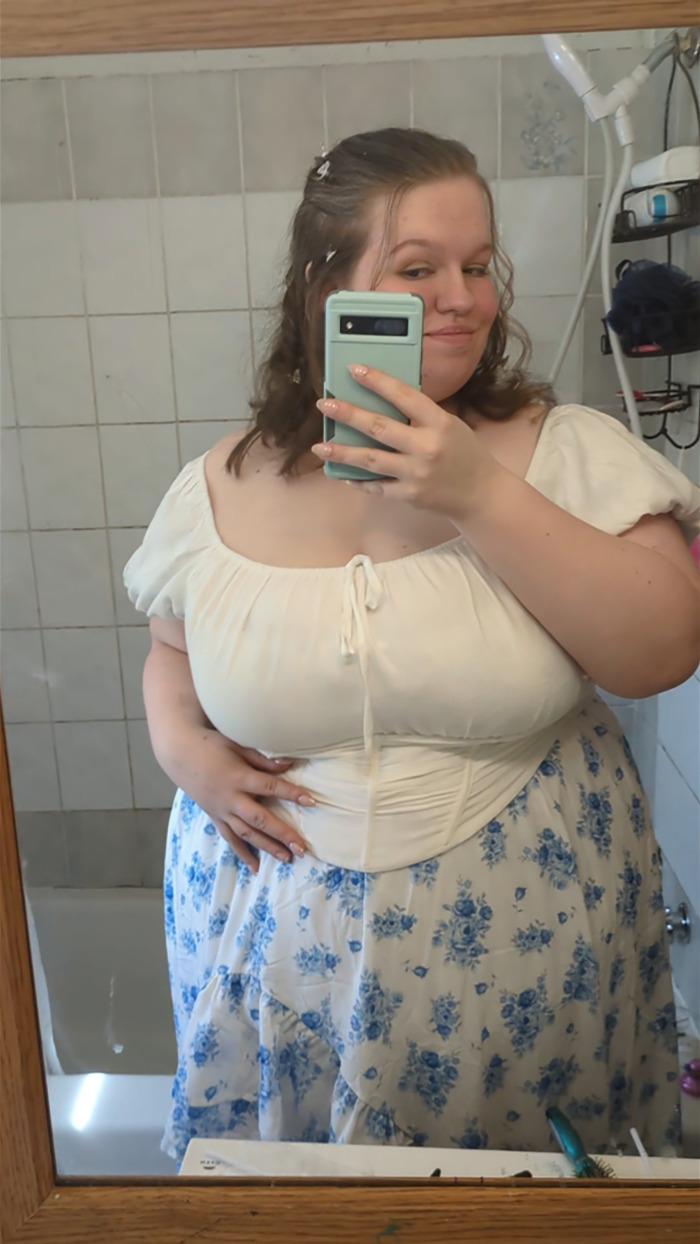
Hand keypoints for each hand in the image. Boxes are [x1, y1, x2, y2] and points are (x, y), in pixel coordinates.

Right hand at [168, 726, 312, 872]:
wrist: (179, 754)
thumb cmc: (211, 745)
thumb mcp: (238, 746)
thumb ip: (263, 760)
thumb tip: (290, 764)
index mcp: (238, 777)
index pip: (270, 786)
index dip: (291, 793)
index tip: (311, 801)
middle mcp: (230, 798)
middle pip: (260, 819)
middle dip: (282, 834)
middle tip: (302, 847)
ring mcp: (221, 811)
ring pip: (247, 834)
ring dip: (267, 847)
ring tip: (288, 858)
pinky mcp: (215, 818)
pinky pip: (230, 839)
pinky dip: (243, 854)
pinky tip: (256, 868)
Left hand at [311, 364, 499, 520]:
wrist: (482, 494)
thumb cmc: (465, 454)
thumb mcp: (450, 425)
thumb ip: (421, 416)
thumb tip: (383, 401)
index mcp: (438, 423)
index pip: (404, 396)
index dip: (377, 381)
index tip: (354, 369)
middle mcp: (426, 447)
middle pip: (379, 427)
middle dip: (348, 414)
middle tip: (324, 404)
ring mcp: (416, 474)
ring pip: (371, 460)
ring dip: (342, 453)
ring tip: (319, 447)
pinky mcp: (409, 495)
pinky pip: (377, 487)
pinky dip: (359, 481)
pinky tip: (342, 474)